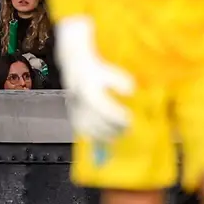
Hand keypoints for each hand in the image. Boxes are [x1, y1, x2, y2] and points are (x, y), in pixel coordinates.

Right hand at [55, 16, 136, 141]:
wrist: (75, 63)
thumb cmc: (97, 67)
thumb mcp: (112, 70)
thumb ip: (121, 81)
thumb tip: (131, 92)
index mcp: (89, 89)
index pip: (101, 106)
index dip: (115, 115)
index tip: (129, 119)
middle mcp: (79, 100)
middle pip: (94, 119)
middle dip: (111, 128)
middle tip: (127, 131)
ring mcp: (74, 106)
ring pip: (85, 126)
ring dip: (101, 134)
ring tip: (116, 138)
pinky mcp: (72, 111)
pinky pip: (80, 127)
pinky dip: (91, 135)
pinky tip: (102, 140)